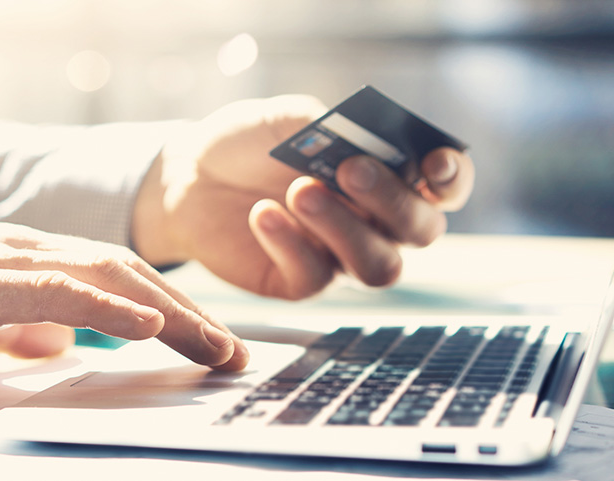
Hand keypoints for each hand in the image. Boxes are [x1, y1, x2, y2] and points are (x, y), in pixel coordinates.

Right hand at [0, 206, 248, 370]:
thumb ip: (18, 329)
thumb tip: (60, 347)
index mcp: (29, 261)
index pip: (116, 279)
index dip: (168, 308)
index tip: (206, 341)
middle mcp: (28, 251)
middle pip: (127, 275)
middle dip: (186, 314)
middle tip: (232, 350)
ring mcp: (6, 260)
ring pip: (105, 277)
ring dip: (165, 311)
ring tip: (211, 343)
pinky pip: (54, 290)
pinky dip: (105, 306)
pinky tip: (144, 324)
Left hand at [133, 95, 474, 298]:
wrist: (190, 174)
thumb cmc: (249, 142)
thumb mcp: (289, 120)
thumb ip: (333, 129)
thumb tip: (367, 144)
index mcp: (388, 176)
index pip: (444, 187)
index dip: (451, 178)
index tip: (433, 163)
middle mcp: (376, 222)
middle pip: (421, 231)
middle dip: (392, 200)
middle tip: (349, 170)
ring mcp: (341, 256)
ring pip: (378, 266)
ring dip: (346, 228)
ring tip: (300, 191)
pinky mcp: (299, 281)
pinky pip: (315, 277)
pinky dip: (291, 243)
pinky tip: (263, 214)